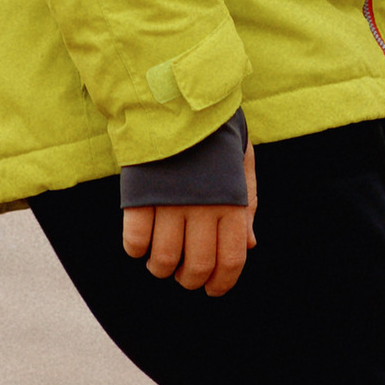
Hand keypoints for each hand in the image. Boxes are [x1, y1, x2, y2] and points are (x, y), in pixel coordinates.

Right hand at [121, 143, 257, 294]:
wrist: (176, 95)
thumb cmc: (213, 131)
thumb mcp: (243, 162)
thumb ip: (248, 204)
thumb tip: (249, 246)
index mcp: (232, 201)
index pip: (231, 260)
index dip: (222, 283)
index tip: (212, 290)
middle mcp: (203, 206)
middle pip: (197, 266)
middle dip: (189, 280)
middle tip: (184, 276)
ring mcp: (170, 201)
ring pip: (163, 260)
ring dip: (160, 269)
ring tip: (159, 263)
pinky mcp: (140, 193)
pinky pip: (134, 239)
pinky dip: (135, 250)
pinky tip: (138, 244)